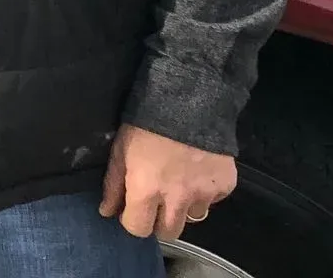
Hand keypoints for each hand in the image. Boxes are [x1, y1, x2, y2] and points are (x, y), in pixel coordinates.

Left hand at [100, 123, 236, 241]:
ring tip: (178, 180)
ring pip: (193, 217)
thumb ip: (113, 184)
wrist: (189, 99)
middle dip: (158, 221)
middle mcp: (177, 199)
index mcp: (146, 191)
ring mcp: (204, 194)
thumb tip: (107, 212)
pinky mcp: (226, 185)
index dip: (132, 220)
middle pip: (168, 233)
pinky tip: (197, 169)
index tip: (132, 207)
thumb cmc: (145, 123)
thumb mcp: (120, 150)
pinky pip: (213, 199)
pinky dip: (204, 190)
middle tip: (156, 201)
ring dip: (184, 205)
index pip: (138, 229)